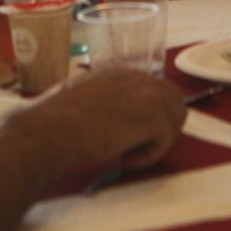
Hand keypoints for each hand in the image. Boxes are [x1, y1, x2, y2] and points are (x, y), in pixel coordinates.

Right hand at [33, 67, 186, 169]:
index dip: (145, 114)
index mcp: (120, 72)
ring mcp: (149, 95)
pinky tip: (124, 158)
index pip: (153, 89)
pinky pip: (166, 139)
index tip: (126, 132)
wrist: (55, 127)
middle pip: (173, 100)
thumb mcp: (80, 97)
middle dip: (161, 125)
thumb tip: (103, 116)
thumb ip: (99, 101)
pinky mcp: (155, 117)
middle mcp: (138, 77)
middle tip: (136, 145)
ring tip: (127, 153)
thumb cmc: (56, 118)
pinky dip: (148, 155)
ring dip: (156, 140)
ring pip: (175, 119)